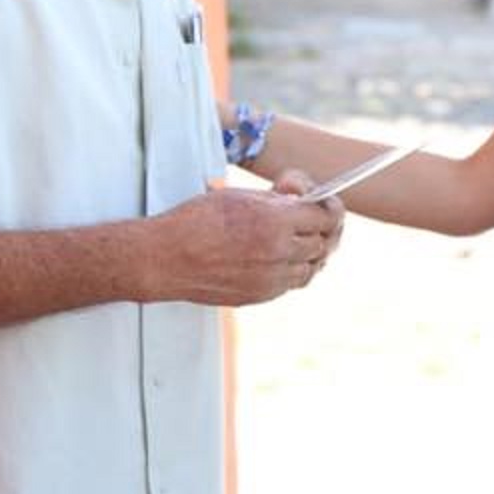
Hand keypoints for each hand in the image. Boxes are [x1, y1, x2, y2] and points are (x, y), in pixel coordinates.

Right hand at [150, 184, 341, 305]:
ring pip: (312, 268)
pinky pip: (291, 284)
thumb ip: (275, 201)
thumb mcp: (239, 196)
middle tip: (313, 219)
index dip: (330, 207)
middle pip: (324, 243)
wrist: (164, 258)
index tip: (325, 202)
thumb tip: (299, 200)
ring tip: (299, 239)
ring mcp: (270, 279)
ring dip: (311, 252)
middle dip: (322, 228)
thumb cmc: (195, 220)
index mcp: (274, 221)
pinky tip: (281, 258)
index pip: (326, 216)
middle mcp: (278, 252)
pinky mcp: (259, 296)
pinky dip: (294, 270)